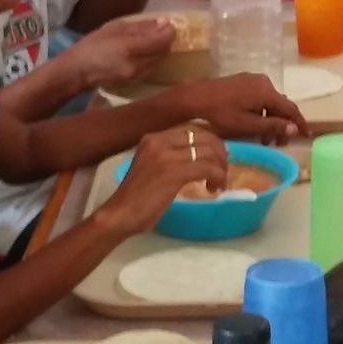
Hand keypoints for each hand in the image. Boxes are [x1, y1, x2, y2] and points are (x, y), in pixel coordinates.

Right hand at [67, 15, 176, 87]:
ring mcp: (137, 76)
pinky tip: (147, 51)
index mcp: (130, 49)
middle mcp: (137, 65)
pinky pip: (152, 68)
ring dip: (161, 49)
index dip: (169, 31)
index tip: (170, 23)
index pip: (160, 41)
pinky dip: (154, 58)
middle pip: (163, 52)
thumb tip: (163, 23)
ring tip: (154, 39)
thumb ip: (140, 26)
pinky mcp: (136, 82)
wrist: (79, 71)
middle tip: (162, 29)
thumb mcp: (115, 28)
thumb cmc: (93, 45)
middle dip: (166, 40)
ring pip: (160, 61)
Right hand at [99, 126, 228, 235]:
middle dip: (219, 152)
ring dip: (220, 168)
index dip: (210, 141)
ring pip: (208, 152)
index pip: (192, 129)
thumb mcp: (152, 167)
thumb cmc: (136, 197)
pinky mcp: (174, 172)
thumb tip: (201, 157)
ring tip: (219, 183)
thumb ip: (171, 157)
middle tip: (223, 171)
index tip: (218, 157)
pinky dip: (217, 177)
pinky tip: (213, 189)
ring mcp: (166, 155)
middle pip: (203, 136)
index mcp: (153, 138)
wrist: (120, 214)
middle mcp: (159, 140)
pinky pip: (207, 168)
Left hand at [178, 72, 306, 142]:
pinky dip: (261, 112)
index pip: (290, 108)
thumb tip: (295, 129)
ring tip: (265, 139)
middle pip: (280, 105)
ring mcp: (253, 80)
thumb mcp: (248, 124)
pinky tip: (255, 125)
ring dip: (270, 120)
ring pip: (269, 102)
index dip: (300, 123)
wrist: (196, 97)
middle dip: (282, 125)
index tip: (307, 135)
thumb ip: (273, 126)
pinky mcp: (243, 81)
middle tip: (279, 144)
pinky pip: (260, 97)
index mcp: (267, 91)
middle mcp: (264, 82)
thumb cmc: (221, 113)